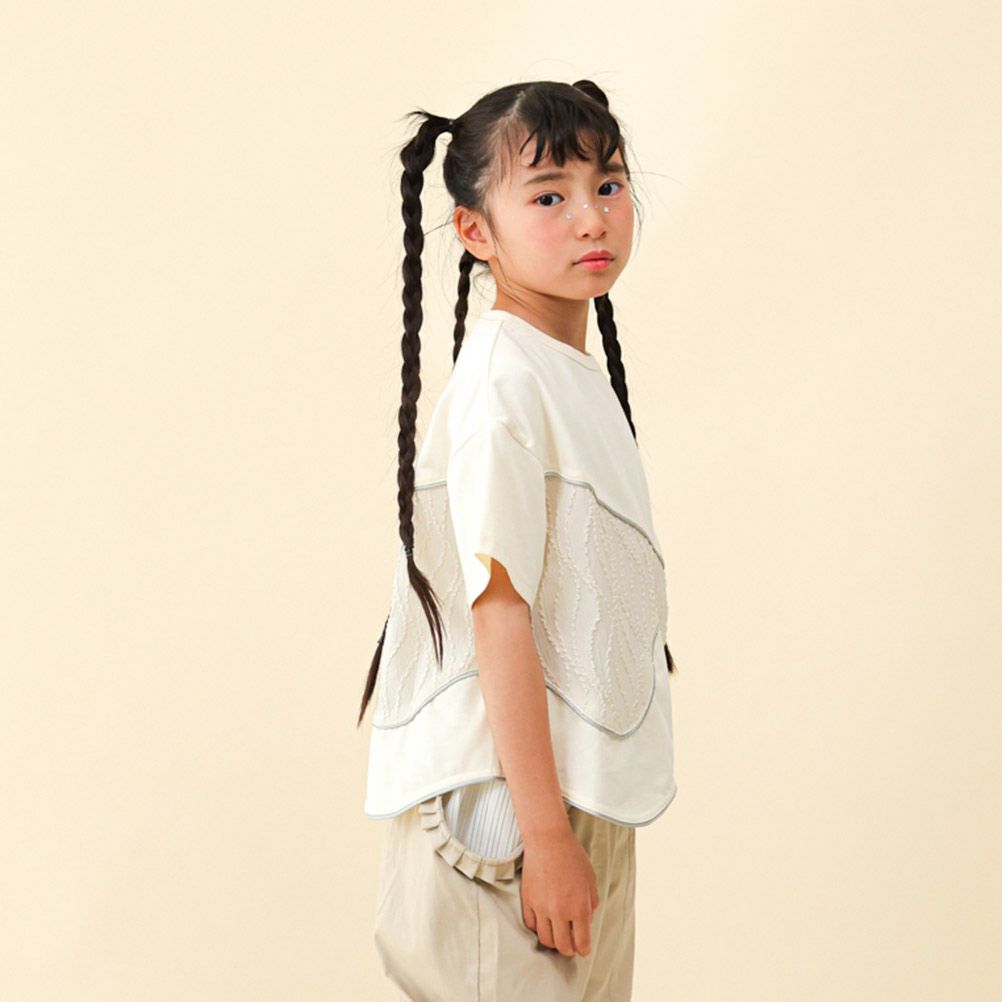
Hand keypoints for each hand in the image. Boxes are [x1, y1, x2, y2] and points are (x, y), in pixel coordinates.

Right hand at [519, 829, 599, 956]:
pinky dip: (538, 928)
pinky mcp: (527, 901)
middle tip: (570, 947)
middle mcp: (560, 912)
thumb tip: (586, 920)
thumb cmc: (572, 857)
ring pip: (545, 939)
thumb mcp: (590, 880)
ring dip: (553, 942)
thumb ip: (591, 904)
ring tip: (557, 936)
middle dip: (568, 950)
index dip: (584, 950)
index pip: (582, 942)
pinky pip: (531, 925)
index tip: (583, 950)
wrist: (548, 840)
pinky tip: (544, 923)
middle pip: (562, 946)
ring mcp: (541, 908)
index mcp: (579, 908)